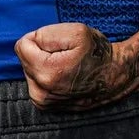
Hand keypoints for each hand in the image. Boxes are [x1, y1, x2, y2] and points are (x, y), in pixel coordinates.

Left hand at [14, 23, 128, 109]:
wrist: (115, 77)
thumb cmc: (98, 54)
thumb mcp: (76, 32)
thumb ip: (44, 34)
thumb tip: (27, 43)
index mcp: (47, 73)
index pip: (23, 45)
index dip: (41, 39)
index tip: (60, 45)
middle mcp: (41, 92)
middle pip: (25, 58)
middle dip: (42, 52)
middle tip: (66, 56)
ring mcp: (42, 102)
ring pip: (29, 69)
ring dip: (44, 64)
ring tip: (66, 66)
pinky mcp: (44, 105)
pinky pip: (35, 81)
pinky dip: (46, 76)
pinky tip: (64, 76)